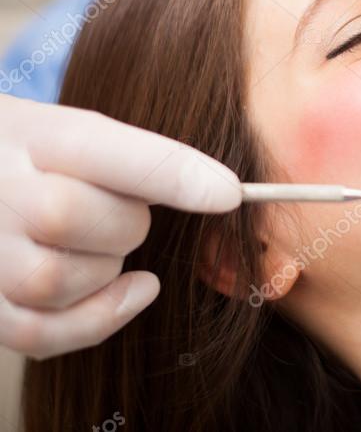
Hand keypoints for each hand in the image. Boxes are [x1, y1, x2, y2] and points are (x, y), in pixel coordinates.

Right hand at [0, 94, 240, 358]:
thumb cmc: (34, 156)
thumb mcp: (71, 129)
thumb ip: (133, 156)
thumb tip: (220, 192)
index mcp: (31, 136)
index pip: (104, 153)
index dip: (174, 177)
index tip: (228, 194)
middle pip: (74, 218)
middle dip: (125, 224)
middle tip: (125, 213)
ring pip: (57, 280)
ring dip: (105, 270)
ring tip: (102, 246)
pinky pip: (40, 332)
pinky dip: (97, 319)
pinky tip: (131, 291)